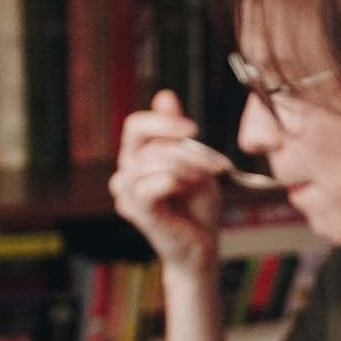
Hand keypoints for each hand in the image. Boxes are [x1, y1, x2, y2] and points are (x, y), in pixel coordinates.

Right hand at [108, 89, 226, 269]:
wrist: (202, 245)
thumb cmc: (197, 206)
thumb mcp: (194, 162)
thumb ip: (176, 134)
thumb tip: (164, 96)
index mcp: (137, 157)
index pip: (136, 125)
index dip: (163, 121)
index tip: (194, 129)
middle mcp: (125, 173)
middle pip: (144, 141)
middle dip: (184, 148)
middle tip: (215, 165)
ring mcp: (127, 194)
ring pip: (148, 161)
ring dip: (184, 166)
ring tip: (204, 179)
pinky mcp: (137, 213)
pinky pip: (146, 187)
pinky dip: (170, 181)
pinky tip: (185, 187)